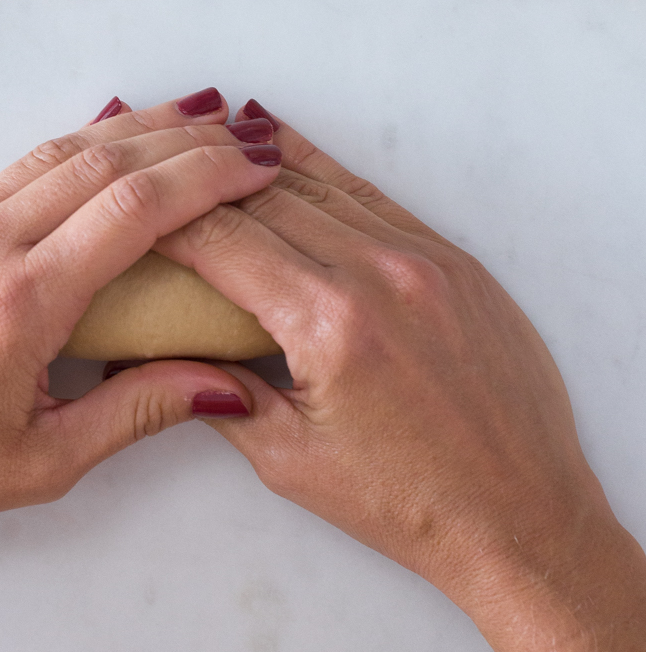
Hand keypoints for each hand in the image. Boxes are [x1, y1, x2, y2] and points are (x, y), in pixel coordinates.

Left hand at [0, 90, 281, 540]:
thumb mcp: (40, 462)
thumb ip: (136, 411)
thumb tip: (221, 383)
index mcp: (18, 306)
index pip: (135, 209)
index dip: (206, 177)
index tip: (254, 166)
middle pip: (101, 162)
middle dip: (182, 139)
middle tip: (240, 131)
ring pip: (49, 155)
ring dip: (127, 131)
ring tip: (189, 117)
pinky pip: (3, 174)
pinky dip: (65, 155)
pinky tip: (101, 148)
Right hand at [141, 99, 645, 651]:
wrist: (522, 517)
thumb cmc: (410, 504)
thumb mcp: (289, 459)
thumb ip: (220, 389)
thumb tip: (162, 350)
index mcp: (329, 324)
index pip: (224, 241)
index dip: (166, 218)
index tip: (128, 207)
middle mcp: (380, 274)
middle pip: (265, 200)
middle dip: (202, 181)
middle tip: (154, 166)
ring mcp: (426, 260)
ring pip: (321, 185)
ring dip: (257, 162)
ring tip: (203, 134)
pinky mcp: (457, 262)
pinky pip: (374, 198)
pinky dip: (323, 174)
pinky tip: (285, 154)